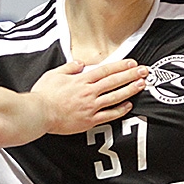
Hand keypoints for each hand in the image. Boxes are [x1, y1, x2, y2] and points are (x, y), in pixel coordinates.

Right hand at [31, 59, 149, 134]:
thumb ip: (69, 67)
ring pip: (115, 97)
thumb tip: (80, 63)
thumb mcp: (54, 74)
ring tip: (141, 85)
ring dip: (130, 90)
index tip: (132, 63)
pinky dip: (120, 110)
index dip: (121, 66)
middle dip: (131, 75)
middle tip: (144, 71)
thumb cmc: (43, 95)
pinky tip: (128, 105)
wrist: (38, 113)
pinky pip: (109, 115)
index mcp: (81, 80)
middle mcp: (88, 92)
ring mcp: (90, 107)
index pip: (105, 70)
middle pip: (114, 81)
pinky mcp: (89, 120)